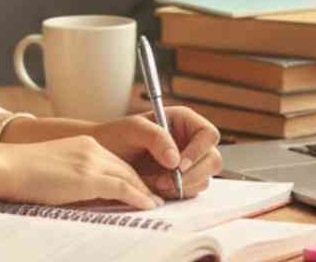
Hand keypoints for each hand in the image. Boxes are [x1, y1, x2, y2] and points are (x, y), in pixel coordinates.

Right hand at [0, 135, 163, 210]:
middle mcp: (92, 148)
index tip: (142, 188)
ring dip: (145, 192)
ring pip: (129, 176)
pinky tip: (148, 206)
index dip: (132, 176)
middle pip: (127, 167)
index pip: (116, 161)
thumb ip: (74, 175)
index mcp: (83, 144)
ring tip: (156, 204)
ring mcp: (91, 161)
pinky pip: (123, 187)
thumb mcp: (55, 168)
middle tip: (156, 197)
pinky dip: (139, 197)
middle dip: (144, 183)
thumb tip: (85, 192)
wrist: (7, 166)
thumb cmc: (22, 173)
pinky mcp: (88, 177)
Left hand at [90, 106, 222, 199]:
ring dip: (182, 186)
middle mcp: (191, 141)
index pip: (208, 135)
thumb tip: (176, 159)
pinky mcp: (182, 181)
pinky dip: (175, 194)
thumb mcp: (132, 129)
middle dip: (192, 175)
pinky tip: (155, 188)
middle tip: (165, 182)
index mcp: (184, 121)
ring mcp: (189, 163)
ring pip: (204, 179)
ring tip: (154, 183)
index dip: (199, 151)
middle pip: (213, 160)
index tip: (178, 165)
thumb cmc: (116, 137)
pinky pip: (191, 191)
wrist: (102, 158)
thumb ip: (155, 137)